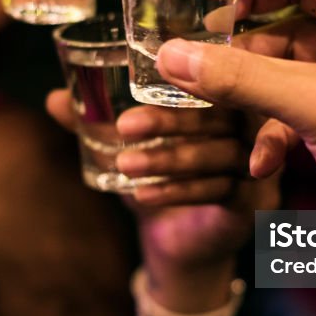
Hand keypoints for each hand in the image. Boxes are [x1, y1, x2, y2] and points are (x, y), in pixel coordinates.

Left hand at [47, 90, 277, 310]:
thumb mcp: (128, 147)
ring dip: (170, 159)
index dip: (195, 69)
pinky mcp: (255, 203)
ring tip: (125, 166)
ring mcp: (262, 166)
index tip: (154, 69)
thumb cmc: (160, 179)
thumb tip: (54, 99)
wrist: (179, 247)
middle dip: (173, 118)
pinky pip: (222, 191)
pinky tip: (143, 195)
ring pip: (221, 154)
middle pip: (225, 113)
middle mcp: (257, 127)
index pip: (224, 73)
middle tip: (125, 126)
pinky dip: (180, 192)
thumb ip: (96, 121)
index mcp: (233, 98)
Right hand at [155, 0, 315, 211]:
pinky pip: (300, 96)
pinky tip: (260, 159)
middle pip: (291, 4)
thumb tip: (171, 54)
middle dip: (243, 27)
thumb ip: (241, 77)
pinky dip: (275, 122)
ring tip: (207, 94)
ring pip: (290, 54)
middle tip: (194, 35)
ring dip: (252, 81)